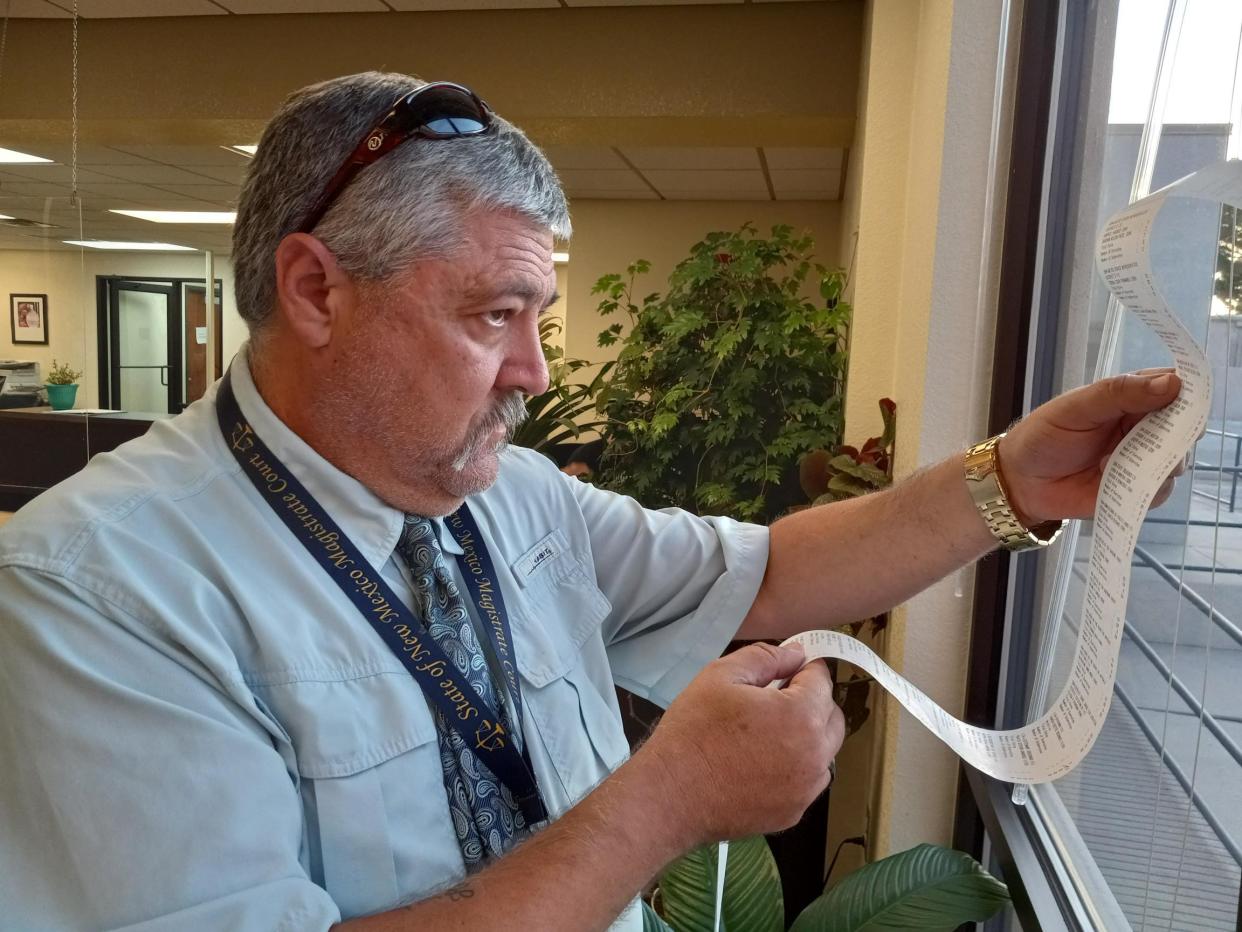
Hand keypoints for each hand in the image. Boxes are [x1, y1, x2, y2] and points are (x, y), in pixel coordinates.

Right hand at [639, 643, 844, 845]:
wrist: (670, 795)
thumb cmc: (693, 731)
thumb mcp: (721, 676)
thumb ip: (765, 658)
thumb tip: (796, 654)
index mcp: (801, 716)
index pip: (821, 681)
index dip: (803, 669)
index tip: (785, 671)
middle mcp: (815, 755)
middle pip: (832, 717)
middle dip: (811, 702)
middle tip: (773, 700)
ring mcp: (806, 789)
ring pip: (824, 751)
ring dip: (807, 736)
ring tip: (766, 734)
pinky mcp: (793, 813)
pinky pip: (806, 781)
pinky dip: (794, 768)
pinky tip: (760, 764)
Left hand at [998, 369, 1185, 524]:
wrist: (1020, 480)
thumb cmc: (1043, 436)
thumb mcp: (1076, 408)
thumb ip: (1120, 393)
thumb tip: (1171, 384)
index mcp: (1131, 397)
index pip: (1174, 386)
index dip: (1186, 391)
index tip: (1183, 398)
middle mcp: (1144, 427)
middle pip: (1185, 426)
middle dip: (1177, 433)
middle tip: (1152, 437)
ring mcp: (1143, 460)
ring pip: (1177, 461)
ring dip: (1156, 462)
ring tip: (1112, 459)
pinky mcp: (1136, 490)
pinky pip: (1159, 490)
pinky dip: (1140, 486)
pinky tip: (1105, 475)